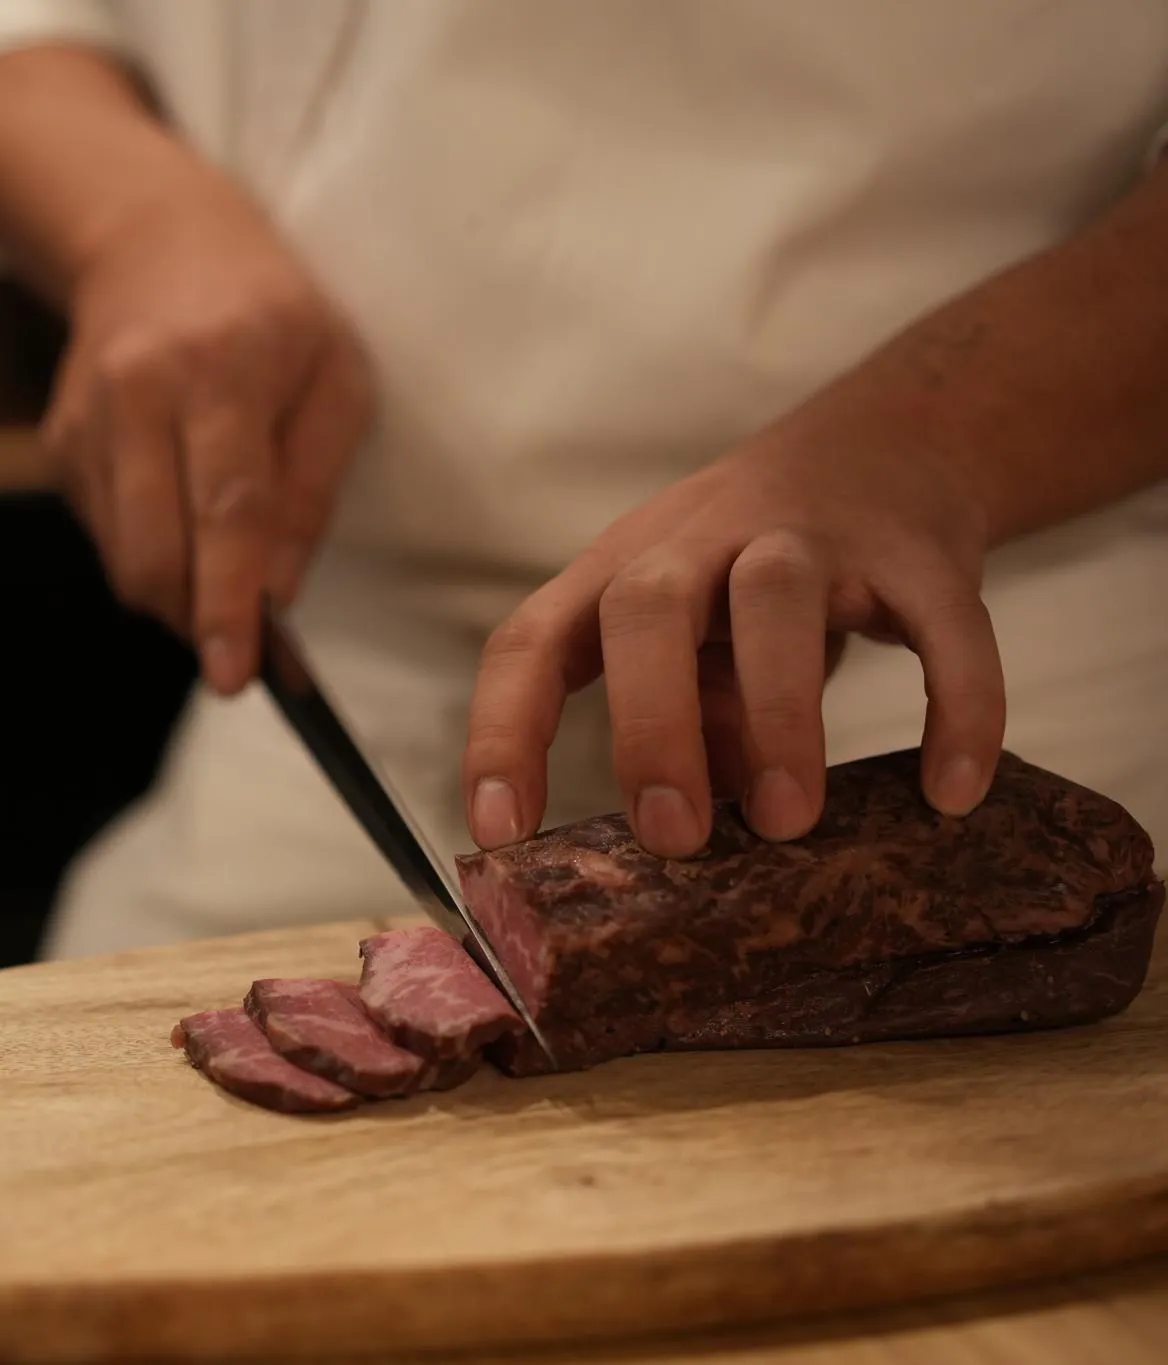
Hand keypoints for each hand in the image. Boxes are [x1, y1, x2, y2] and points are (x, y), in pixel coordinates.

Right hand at [42, 187, 372, 692]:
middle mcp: (143, 388)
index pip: (227, 506)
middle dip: (195, 616)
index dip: (228, 598)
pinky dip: (148, 551)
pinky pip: (104, 537)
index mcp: (227, 365)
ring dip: (174, 590)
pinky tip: (176, 503)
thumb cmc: (270, 316)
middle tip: (239, 640)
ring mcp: (88, 416)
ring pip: (123, 556)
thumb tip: (278, 593)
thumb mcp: (335, 379)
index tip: (235, 671)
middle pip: (155, 548)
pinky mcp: (59, 441)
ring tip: (219, 555)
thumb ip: (312, 488)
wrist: (157, 241)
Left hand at [463, 419, 1004, 857]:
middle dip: (650, 724)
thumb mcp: (691, 637)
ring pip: (776, 598)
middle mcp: (698, 543)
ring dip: (781, 715)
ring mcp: (809, 536)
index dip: (503, 734)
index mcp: (618, 573)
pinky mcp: (917, 552)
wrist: (887, 444)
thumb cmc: (749, 574)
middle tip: (672, 837)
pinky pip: (939, 624)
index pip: (530, 644)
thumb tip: (682, 839)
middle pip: (646, 608)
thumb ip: (681, 723)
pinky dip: (953, 706)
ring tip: (788, 822)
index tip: (499, 832)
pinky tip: (948, 791)